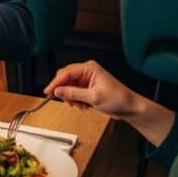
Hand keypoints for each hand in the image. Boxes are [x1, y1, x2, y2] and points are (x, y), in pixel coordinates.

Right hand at [45, 60, 175, 145]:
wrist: (130, 108)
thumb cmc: (119, 99)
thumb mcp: (93, 97)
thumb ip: (73, 93)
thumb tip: (58, 90)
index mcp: (89, 68)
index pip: (66, 73)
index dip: (55, 83)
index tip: (48, 91)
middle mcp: (87, 72)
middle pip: (65, 79)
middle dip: (65, 92)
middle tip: (69, 102)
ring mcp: (87, 80)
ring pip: (69, 88)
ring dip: (72, 99)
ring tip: (80, 106)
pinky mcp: (88, 88)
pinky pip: (75, 93)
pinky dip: (76, 101)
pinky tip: (84, 106)